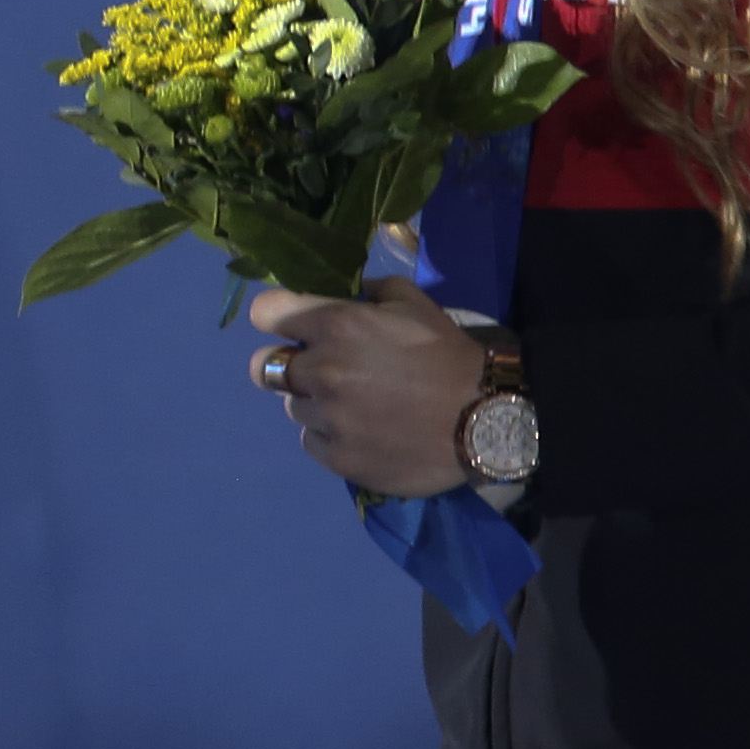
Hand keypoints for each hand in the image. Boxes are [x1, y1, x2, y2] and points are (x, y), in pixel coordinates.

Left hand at [246, 276, 484, 499]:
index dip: (274, 316)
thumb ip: (369, 291)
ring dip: (314, 402)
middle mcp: (320, 371)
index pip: (264, 313)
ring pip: (291, 406)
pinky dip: (328, 435)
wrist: (485, 420)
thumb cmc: (448, 355)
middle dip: (287, 364)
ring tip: (354, 405)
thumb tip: (344, 291)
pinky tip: (361, 431)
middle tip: (319, 370)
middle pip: (264, 367)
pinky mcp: (336, 458)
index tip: (289, 324)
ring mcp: (326, 418)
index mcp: (335, 325)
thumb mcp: (413, 303)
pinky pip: (310, 441)